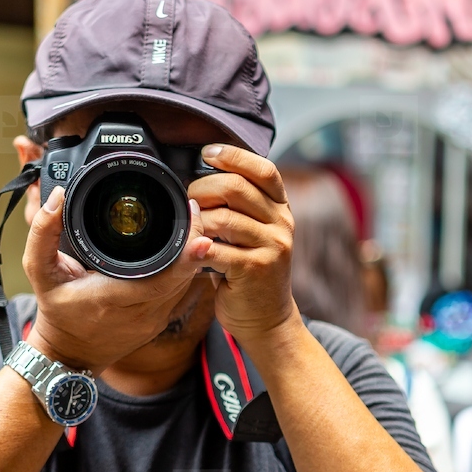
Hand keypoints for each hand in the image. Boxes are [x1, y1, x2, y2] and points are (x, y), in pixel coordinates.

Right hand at [22, 186, 212, 372]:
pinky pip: (178, 293)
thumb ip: (42, 233)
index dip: (185, 255)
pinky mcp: (157, 323)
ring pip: (185, 284)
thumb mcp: (39, 271)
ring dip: (190, 256)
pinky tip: (182, 250)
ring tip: (189, 222)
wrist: (67, 355)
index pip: (162, 278)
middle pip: (182, 277)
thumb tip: (57, 197)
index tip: (196, 229)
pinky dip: (183, 271)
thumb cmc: (56, 312)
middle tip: (191, 209)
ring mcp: (152, 321)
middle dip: (192, 242)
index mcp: (111, 298)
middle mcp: (138, 313)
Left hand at [188, 144, 299, 343]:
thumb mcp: (254, 233)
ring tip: (191, 230)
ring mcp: (272, 247)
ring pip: (224, 218)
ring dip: (198, 222)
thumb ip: (238, 207)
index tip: (207, 153)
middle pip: (237, 188)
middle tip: (189, 199)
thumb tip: (200, 180)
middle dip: (203, 188)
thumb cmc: (251, 271)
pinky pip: (218, 251)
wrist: (268, 318)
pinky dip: (199, 249)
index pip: (264, 170)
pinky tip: (192, 250)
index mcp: (281, 209)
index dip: (234, 156)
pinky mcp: (256, 270)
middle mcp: (281, 224)